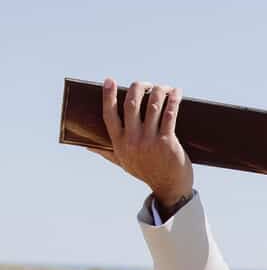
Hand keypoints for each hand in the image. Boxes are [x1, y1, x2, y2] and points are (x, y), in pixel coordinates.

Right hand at [101, 78, 193, 208]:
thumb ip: (106, 152)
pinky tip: (176, 93)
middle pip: (131, 104)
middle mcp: (132, 140)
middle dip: (138, 87)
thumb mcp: (123, 163)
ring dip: (158, 91)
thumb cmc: (146, 172)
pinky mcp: (167, 142)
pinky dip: (173, 101)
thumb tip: (87, 145)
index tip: (109, 81)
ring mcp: (150, 141)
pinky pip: (170, 115)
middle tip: (145, 83)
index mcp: (119, 143)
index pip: (109, 114)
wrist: (169, 188)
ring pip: (152, 106)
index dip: (108, 96)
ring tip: (163, 87)